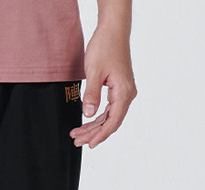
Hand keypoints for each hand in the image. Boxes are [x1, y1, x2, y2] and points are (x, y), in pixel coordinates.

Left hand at [70, 23, 136, 148]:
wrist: (112, 30)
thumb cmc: (105, 47)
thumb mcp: (94, 72)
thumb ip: (91, 95)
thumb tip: (87, 115)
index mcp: (124, 92)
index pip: (113, 121)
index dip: (101, 135)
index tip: (89, 144)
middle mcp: (127, 94)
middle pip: (110, 121)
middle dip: (93, 133)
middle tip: (77, 141)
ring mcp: (124, 92)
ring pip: (108, 116)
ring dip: (93, 126)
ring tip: (77, 134)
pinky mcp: (118, 89)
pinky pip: (108, 108)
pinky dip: (96, 117)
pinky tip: (85, 123)